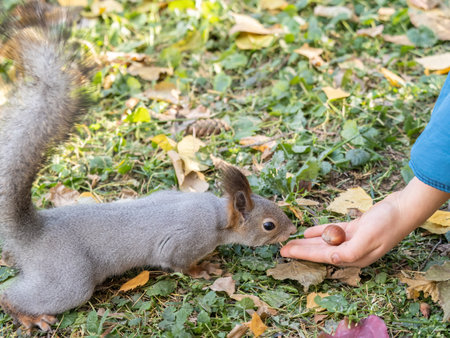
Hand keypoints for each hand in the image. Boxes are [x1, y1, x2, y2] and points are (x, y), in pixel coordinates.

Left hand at [280, 178, 449, 266]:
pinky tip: (307, 232)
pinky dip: (320, 232)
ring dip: (308, 241)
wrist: (403, 208)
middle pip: (321, 251)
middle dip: (301, 249)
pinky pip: (333, 232)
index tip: (285, 252)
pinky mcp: (355, 229)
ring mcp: (354, 240)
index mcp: (355, 257)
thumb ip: (349, 252)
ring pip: (325, 242)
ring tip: (292, 241)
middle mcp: (352, 251)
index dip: (303, 254)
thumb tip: (332, 259)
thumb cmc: (387, 223)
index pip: (322, 257)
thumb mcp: (367, 238)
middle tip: (282, 248)